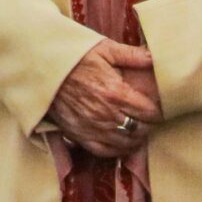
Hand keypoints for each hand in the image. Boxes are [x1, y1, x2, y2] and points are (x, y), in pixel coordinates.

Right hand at [48, 40, 158, 158]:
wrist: (43, 68)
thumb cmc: (75, 57)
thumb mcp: (104, 49)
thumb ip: (132, 55)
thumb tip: (155, 58)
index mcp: (116, 93)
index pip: (150, 112)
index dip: (158, 110)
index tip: (158, 106)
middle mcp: (106, 114)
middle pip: (141, 129)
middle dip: (148, 124)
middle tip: (148, 117)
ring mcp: (93, 128)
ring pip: (126, 144)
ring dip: (135, 137)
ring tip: (137, 128)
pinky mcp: (79, 136)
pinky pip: (105, 151)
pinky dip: (117, 149)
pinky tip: (121, 141)